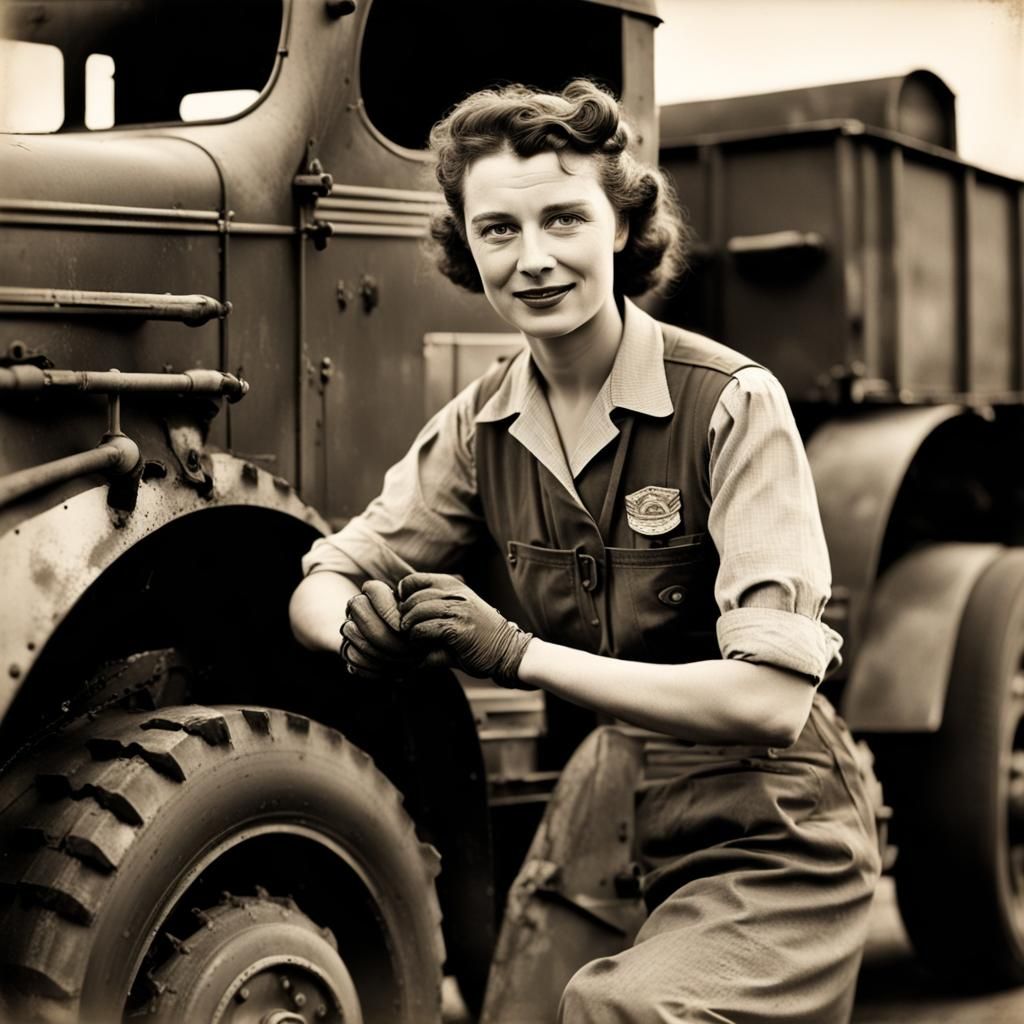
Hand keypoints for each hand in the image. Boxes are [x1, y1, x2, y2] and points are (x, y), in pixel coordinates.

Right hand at [340, 580, 447, 678]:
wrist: (421, 653)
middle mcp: (361, 608)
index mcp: (378, 593)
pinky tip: (394, 674)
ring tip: (405, 664)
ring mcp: (352, 628)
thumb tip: (459, 578)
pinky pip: (352, 657)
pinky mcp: (350, 650)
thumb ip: (438, 597)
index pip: (372, 589)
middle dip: (382, 633)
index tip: (403, 626)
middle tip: (405, 650)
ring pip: (353, 634)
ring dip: (379, 652)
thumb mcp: (435, 612)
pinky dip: (372, 668)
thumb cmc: (430, 628)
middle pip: (358, 611)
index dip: (386, 608)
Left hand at [398, 573, 533, 688]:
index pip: (413, 581)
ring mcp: (457, 610)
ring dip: (410, 631)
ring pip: (415, 614)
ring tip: (415, 641)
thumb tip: (396, 610)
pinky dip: (418, 641)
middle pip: (411, 599)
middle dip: (404, 617)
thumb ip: (433, 606)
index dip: (402, 598)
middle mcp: (454, 593)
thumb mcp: (458, 610)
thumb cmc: (478, 634)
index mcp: (452, 585)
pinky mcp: (457, 629)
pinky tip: (423, 649)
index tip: (405, 614)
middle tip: (407, 632)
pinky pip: (424, 630)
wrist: (507, 651)